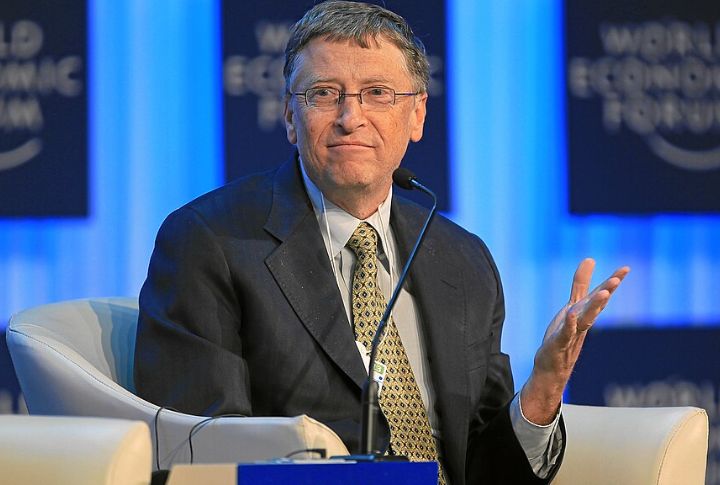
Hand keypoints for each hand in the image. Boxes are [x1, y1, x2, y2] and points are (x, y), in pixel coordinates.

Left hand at [520, 258, 629, 423]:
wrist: (553, 367)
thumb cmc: (565, 334)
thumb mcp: (572, 305)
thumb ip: (581, 284)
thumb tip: (590, 259)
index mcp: (586, 313)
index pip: (601, 295)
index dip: (612, 281)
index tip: (625, 268)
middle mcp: (583, 323)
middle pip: (596, 306)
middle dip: (606, 292)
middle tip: (617, 279)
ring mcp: (573, 334)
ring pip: (585, 320)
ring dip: (594, 307)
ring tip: (603, 293)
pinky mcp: (559, 344)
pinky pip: (565, 333)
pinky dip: (569, 324)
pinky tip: (570, 314)